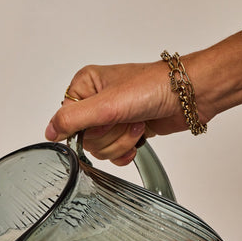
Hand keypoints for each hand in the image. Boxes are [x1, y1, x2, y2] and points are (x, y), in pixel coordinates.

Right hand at [45, 61, 187, 165]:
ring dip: (122, 141)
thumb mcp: (106, 104)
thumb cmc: (155, 86)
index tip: (104, 119)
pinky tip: (139, 137)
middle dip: (109, 135)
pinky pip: (114, 154)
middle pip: (85, 138)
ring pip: (100, 149)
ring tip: (137, 123)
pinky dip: (127, 151)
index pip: (67, 121)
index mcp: (85, 86)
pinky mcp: (127, 130)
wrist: (192, 94)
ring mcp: (113, 117)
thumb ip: (72, 119)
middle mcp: (96, 100)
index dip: (87, 127)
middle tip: (126, 119)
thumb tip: (49, 132)